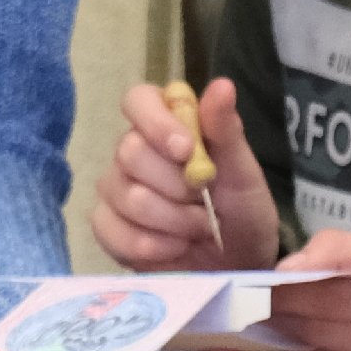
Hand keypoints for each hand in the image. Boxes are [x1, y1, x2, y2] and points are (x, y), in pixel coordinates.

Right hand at [90, 78, 278, 270]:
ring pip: (127, 195)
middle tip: (205, 201)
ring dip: (173, 220)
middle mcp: (133, 149)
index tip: (186, 151)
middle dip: (177, 186)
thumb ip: (226, 131)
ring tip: (197, 227)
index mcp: (167, 122)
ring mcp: (115, 188)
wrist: (236, 264)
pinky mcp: (106, 226)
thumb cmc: (241, 211)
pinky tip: (175, 247)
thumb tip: (221, 85)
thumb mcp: (244, 172)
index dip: (157, 123)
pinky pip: (112, 231)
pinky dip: (152, 245)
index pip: (138, 100)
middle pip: (130, 152)